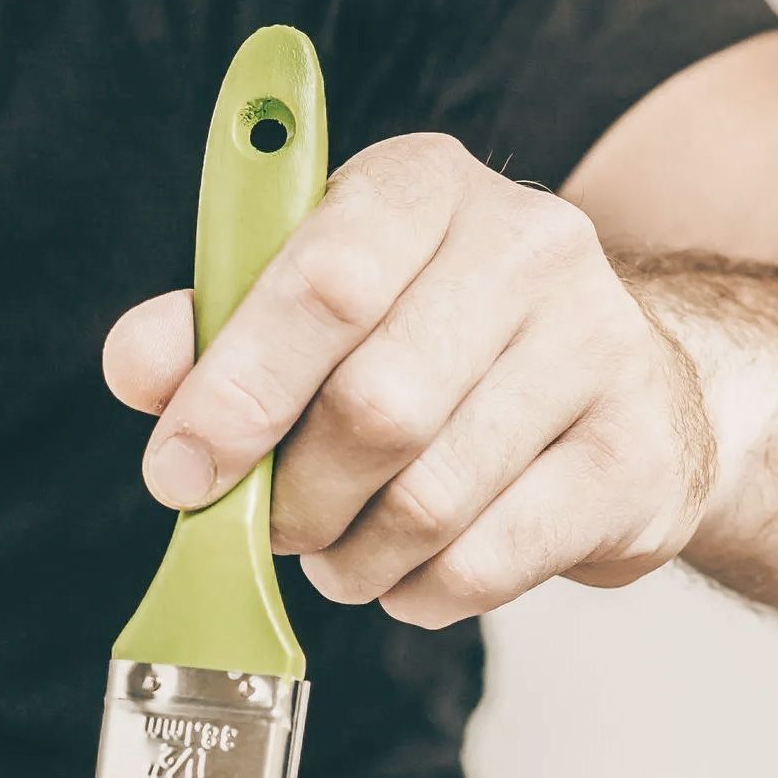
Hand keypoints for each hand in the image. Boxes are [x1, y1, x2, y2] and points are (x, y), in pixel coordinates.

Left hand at [103, 132, 716, 627]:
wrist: (615, 386)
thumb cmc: (428, 344)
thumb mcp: (307, 308)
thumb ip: (210, 332)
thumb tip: (140, 366)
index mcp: (420, 186)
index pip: (324, 282)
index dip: (236, 391)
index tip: (181, 471)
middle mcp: (525, 244)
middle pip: (374, 408)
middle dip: (296, 497)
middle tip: (274, 524)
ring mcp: (599, 344)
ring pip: (429, 499)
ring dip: (353, 555)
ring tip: (339, 551)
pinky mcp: (636, 452)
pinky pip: (490, 560)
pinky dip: (421, 591)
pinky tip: (410, 571)